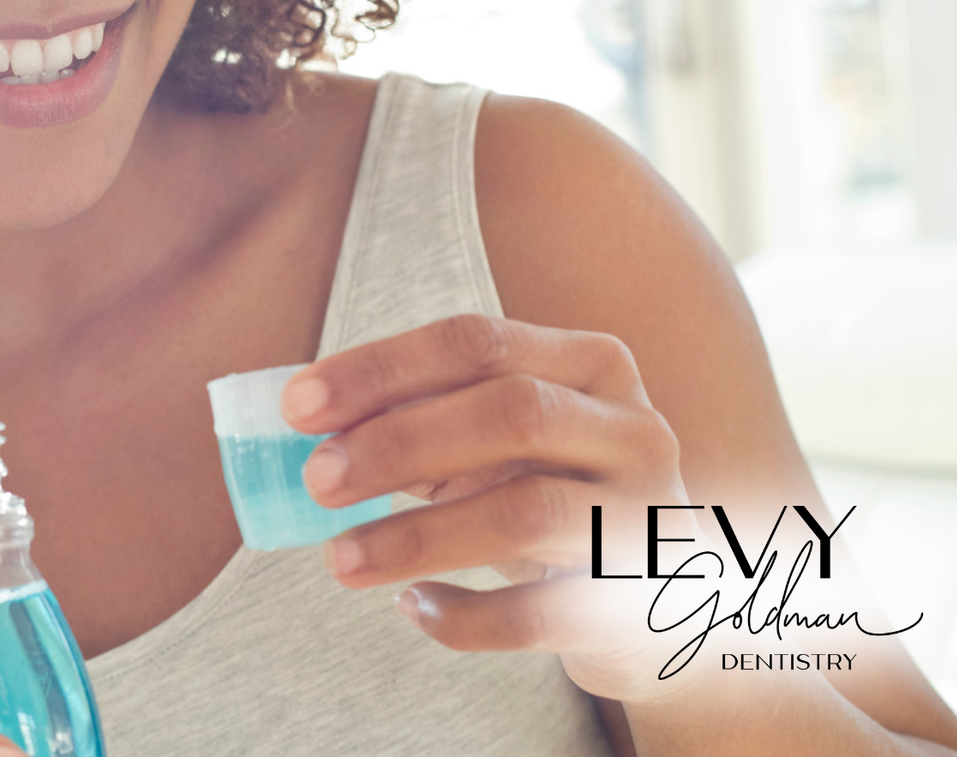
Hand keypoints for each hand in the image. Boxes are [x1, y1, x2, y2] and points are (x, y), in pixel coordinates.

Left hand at [282, 313, 694, 702]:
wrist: (659, 592)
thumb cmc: (550, 492)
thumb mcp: (495, 443)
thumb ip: (418, 420)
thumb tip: (305, 422)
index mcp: (589, 363)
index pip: (478, 340)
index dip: (381, 369)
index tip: (297, 407)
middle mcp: (633, 428)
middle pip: (511, 413)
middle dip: (398, 443)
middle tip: (315, 480)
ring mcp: (647, 515)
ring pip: (527, 512)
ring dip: (416, 536)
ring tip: (339, 559)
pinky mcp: (642, 601)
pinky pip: (545, 613)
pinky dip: (468, 615)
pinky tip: (415, 608)